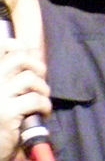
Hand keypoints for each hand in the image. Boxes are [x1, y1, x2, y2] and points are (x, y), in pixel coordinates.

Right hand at [0, 35, 50, 160]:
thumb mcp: (2, 96)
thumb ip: (9, 79)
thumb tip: (28, 54)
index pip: (1, 47)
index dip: (16, 46)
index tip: (26, 57)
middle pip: (20, 58)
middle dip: (37, 67)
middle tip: (39, 84)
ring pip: (30, 78)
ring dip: (42, 90)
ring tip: (40, 103)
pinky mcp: (6, 113)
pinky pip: (36, 100)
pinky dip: (44, 106)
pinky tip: (41, 114)